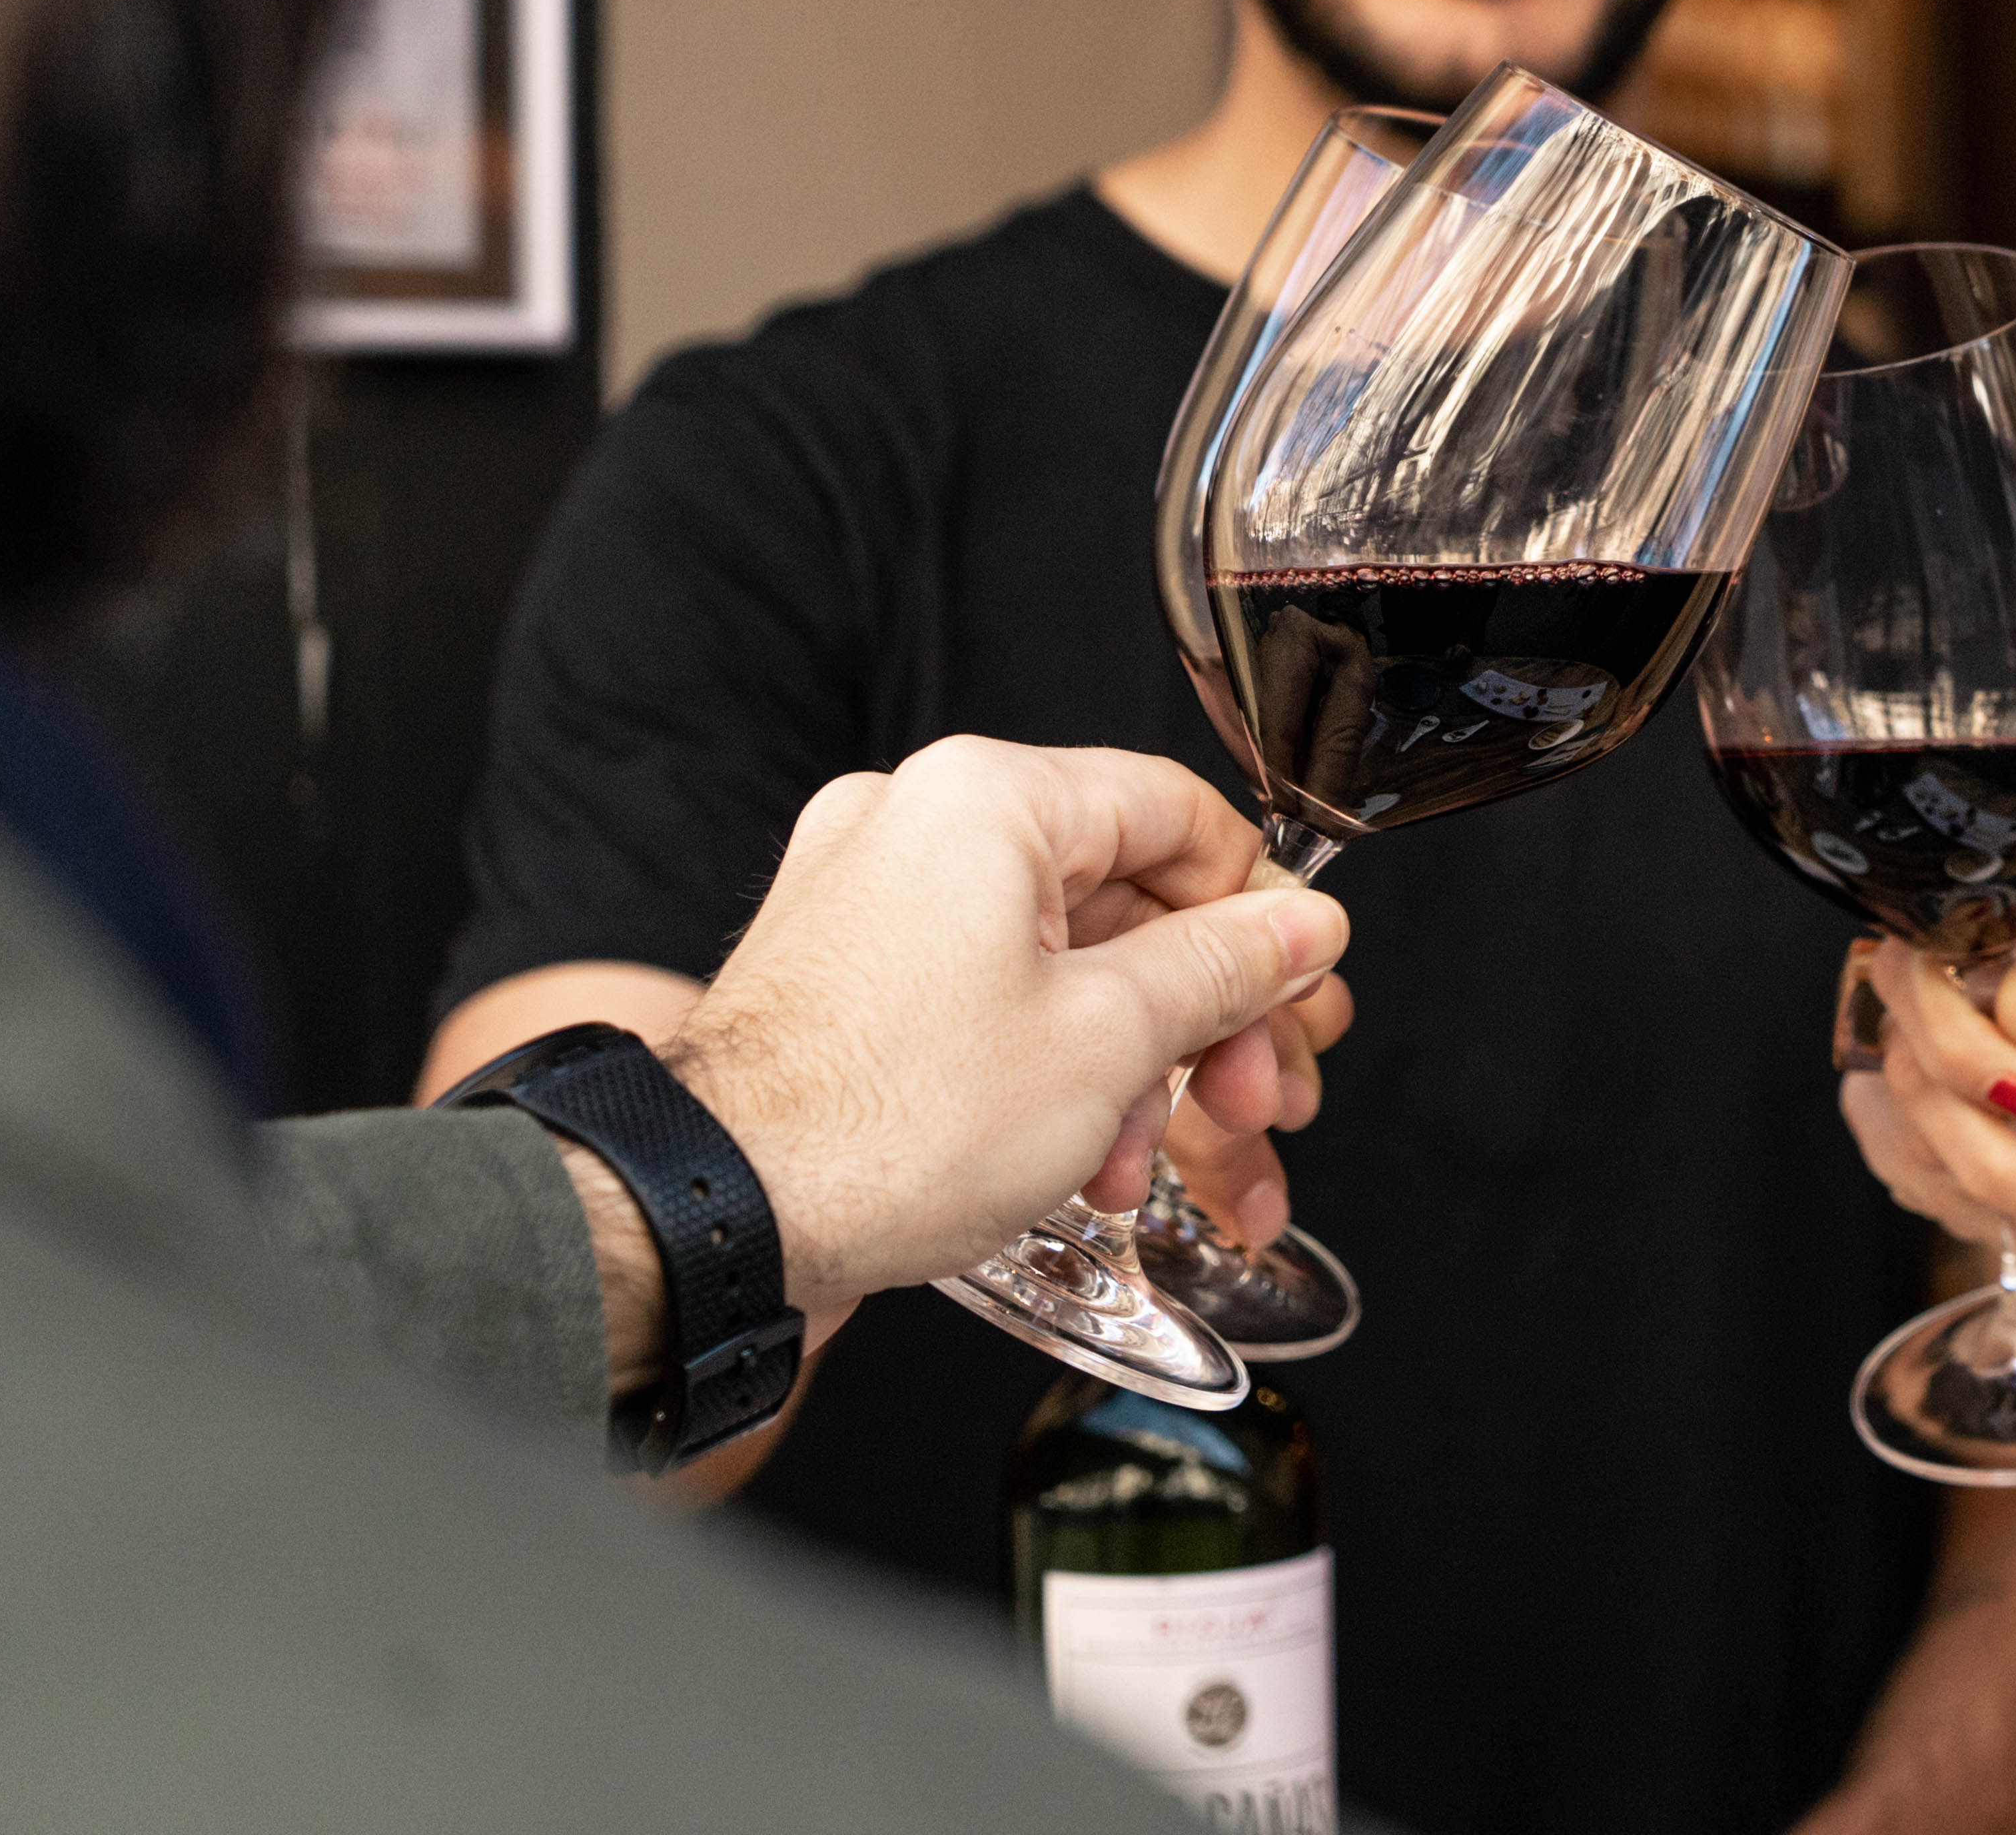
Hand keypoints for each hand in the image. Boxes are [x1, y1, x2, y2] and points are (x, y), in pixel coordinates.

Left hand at [657, 737, 1349, 1312]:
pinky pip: (985, 1001)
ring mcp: (869, 903)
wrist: (714, 1216)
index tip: (1295, 990)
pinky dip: (1049, 1072)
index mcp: (986, 799)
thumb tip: (1301, 927)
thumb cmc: (887, 1123)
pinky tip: (1085, 1165)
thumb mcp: (1109, 1039)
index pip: (1177, 814)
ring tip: (1160, 1164)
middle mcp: (917, 826)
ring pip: (1058, 964)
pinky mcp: (843, 981)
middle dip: (1206, 1017)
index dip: (1258, 911)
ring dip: (1134, 1066)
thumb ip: (1223, 968)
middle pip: (1123, 899)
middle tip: (1260, 1095)